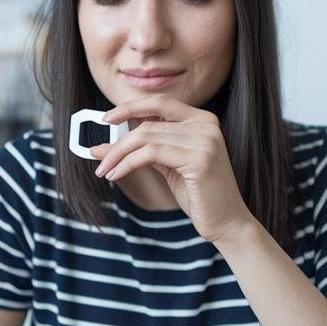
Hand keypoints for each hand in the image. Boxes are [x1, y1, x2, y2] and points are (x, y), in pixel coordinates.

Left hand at [91, 96, 255, 243]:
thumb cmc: (199, 195)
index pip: (159, 103)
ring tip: (105, 170)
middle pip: (147, 123)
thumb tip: (105, 146)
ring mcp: (205, 140)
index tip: (107, 118)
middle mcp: (206, 124)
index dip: (130, 107)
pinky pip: (151, 154)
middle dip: (117, 142)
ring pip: (146, 137)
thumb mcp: (168, 166)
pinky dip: (128, 163)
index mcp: (202, 120)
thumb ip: (144, 150)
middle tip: (98, 157)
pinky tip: (117, 174)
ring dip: (118, 154)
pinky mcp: (199, 158)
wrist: (228, 222)